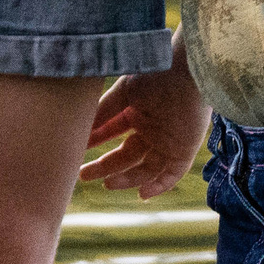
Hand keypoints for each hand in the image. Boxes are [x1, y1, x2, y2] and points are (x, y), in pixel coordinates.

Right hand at [80, 63, 210, 197]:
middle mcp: (152, 127)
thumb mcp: (123, 92)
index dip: (96, 141)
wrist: (185, 68)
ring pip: (146, 168)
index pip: (113, 131)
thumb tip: (80, 126)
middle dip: (105, 166)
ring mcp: (168, 140)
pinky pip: (172, 174)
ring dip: (127, 179)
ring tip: (107, 184)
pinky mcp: (185, 148)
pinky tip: (142, 194)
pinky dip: (159, 186)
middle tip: (82, 174)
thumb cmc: (155, 73)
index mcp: (138, 111)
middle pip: (126, 155)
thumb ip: (103, 110)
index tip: (78, 148)